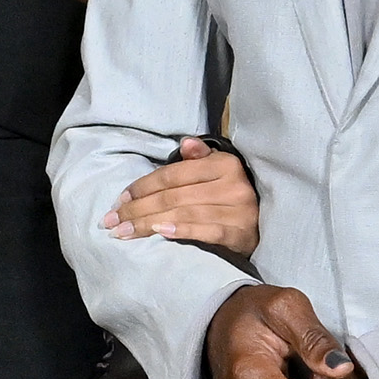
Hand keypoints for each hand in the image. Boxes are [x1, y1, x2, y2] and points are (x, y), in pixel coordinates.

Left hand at [106, 134, 259, 256]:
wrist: (266, 226)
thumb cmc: (230, 197)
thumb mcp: (218, 170)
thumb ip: (199, 158)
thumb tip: (186, 143)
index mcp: (224, 165)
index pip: (173, 175)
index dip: (142, 187)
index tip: (119, 200)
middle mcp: (233, 186)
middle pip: (173, 196)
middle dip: (138, 209)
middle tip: (112, 222)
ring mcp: (239, 211)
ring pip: (184, 214)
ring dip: (149, 224)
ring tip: (125, 232)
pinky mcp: (242, 235)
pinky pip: (207, 232)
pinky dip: (182, 231)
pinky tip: (160, 233)